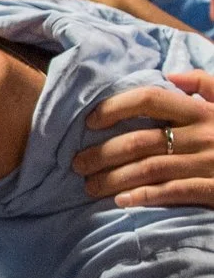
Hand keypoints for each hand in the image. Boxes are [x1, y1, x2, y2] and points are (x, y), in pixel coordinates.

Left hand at [75, 70, 213, 206]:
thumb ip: (207, 85)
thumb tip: (173, 75)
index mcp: (204, 111)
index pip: (150, 98)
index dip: (115, 107)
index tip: (90, 121)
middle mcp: (205, 134)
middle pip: (140, 140)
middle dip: (102, 153)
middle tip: (77, 163)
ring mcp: (210, 163)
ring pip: (150, 168)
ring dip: (113, 178)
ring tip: (89, 186)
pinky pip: (174, 192)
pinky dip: (144, 197)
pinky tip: (121, 201)